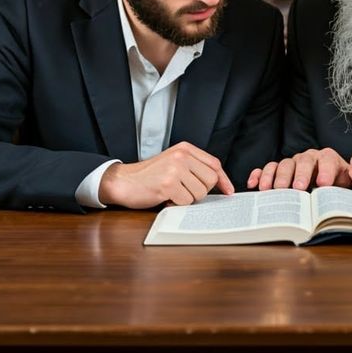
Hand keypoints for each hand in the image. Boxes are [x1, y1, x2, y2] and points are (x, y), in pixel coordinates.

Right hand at [98, 143, 232, 208]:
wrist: (123, 181)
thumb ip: (196, 168)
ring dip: (188, 198)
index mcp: (185, 149)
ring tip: (173, 192)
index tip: (228, 191)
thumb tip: (223, 185)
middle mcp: (181, 156)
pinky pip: (186, 201)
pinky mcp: (168, 184)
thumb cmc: (150, 175)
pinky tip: (166, 197)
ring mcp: (174, 169)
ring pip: (200, 193)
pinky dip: (177, 203)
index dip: (224, 180)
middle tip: (185, 190)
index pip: (215, 164)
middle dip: (201, 191)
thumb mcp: (174, 163)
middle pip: (211, 180)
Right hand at [246, 147, 351, 191]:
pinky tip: (254, 185)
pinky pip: (268, 168)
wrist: (332, 182)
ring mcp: (293, 162)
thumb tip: (343, 203)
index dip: (326, 171)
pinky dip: (260, 175)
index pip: (327, 160)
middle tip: (298, 188)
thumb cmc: (338, 185)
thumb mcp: (347, 187)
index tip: (323, 184)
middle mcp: (309, 158)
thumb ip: (346, 191)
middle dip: (300, 175)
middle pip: (302, 162)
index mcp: (328, 159)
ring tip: (272, 190)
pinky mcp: (280, 169)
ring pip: (284, 165)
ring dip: (277, 177)